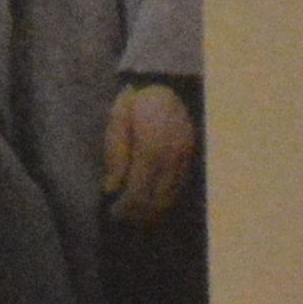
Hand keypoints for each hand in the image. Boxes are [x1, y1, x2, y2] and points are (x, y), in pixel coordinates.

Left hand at [101, 80, 198, 223]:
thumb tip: (111, 189)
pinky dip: (165, 198)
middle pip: (157, 199)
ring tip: (135, 216)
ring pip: (170, 196)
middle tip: (121, 220)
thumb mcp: (117, 123)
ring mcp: (185, 157)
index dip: (126, 208)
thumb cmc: (135, 102)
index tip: (113, 214)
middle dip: (138, 215)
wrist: (167, 83)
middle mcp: (172, 156)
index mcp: (151, 148)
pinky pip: (179, 185)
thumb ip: (115, 157)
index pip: (139, 192)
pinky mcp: (191, 156)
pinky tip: (152, 202)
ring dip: (153, 210)